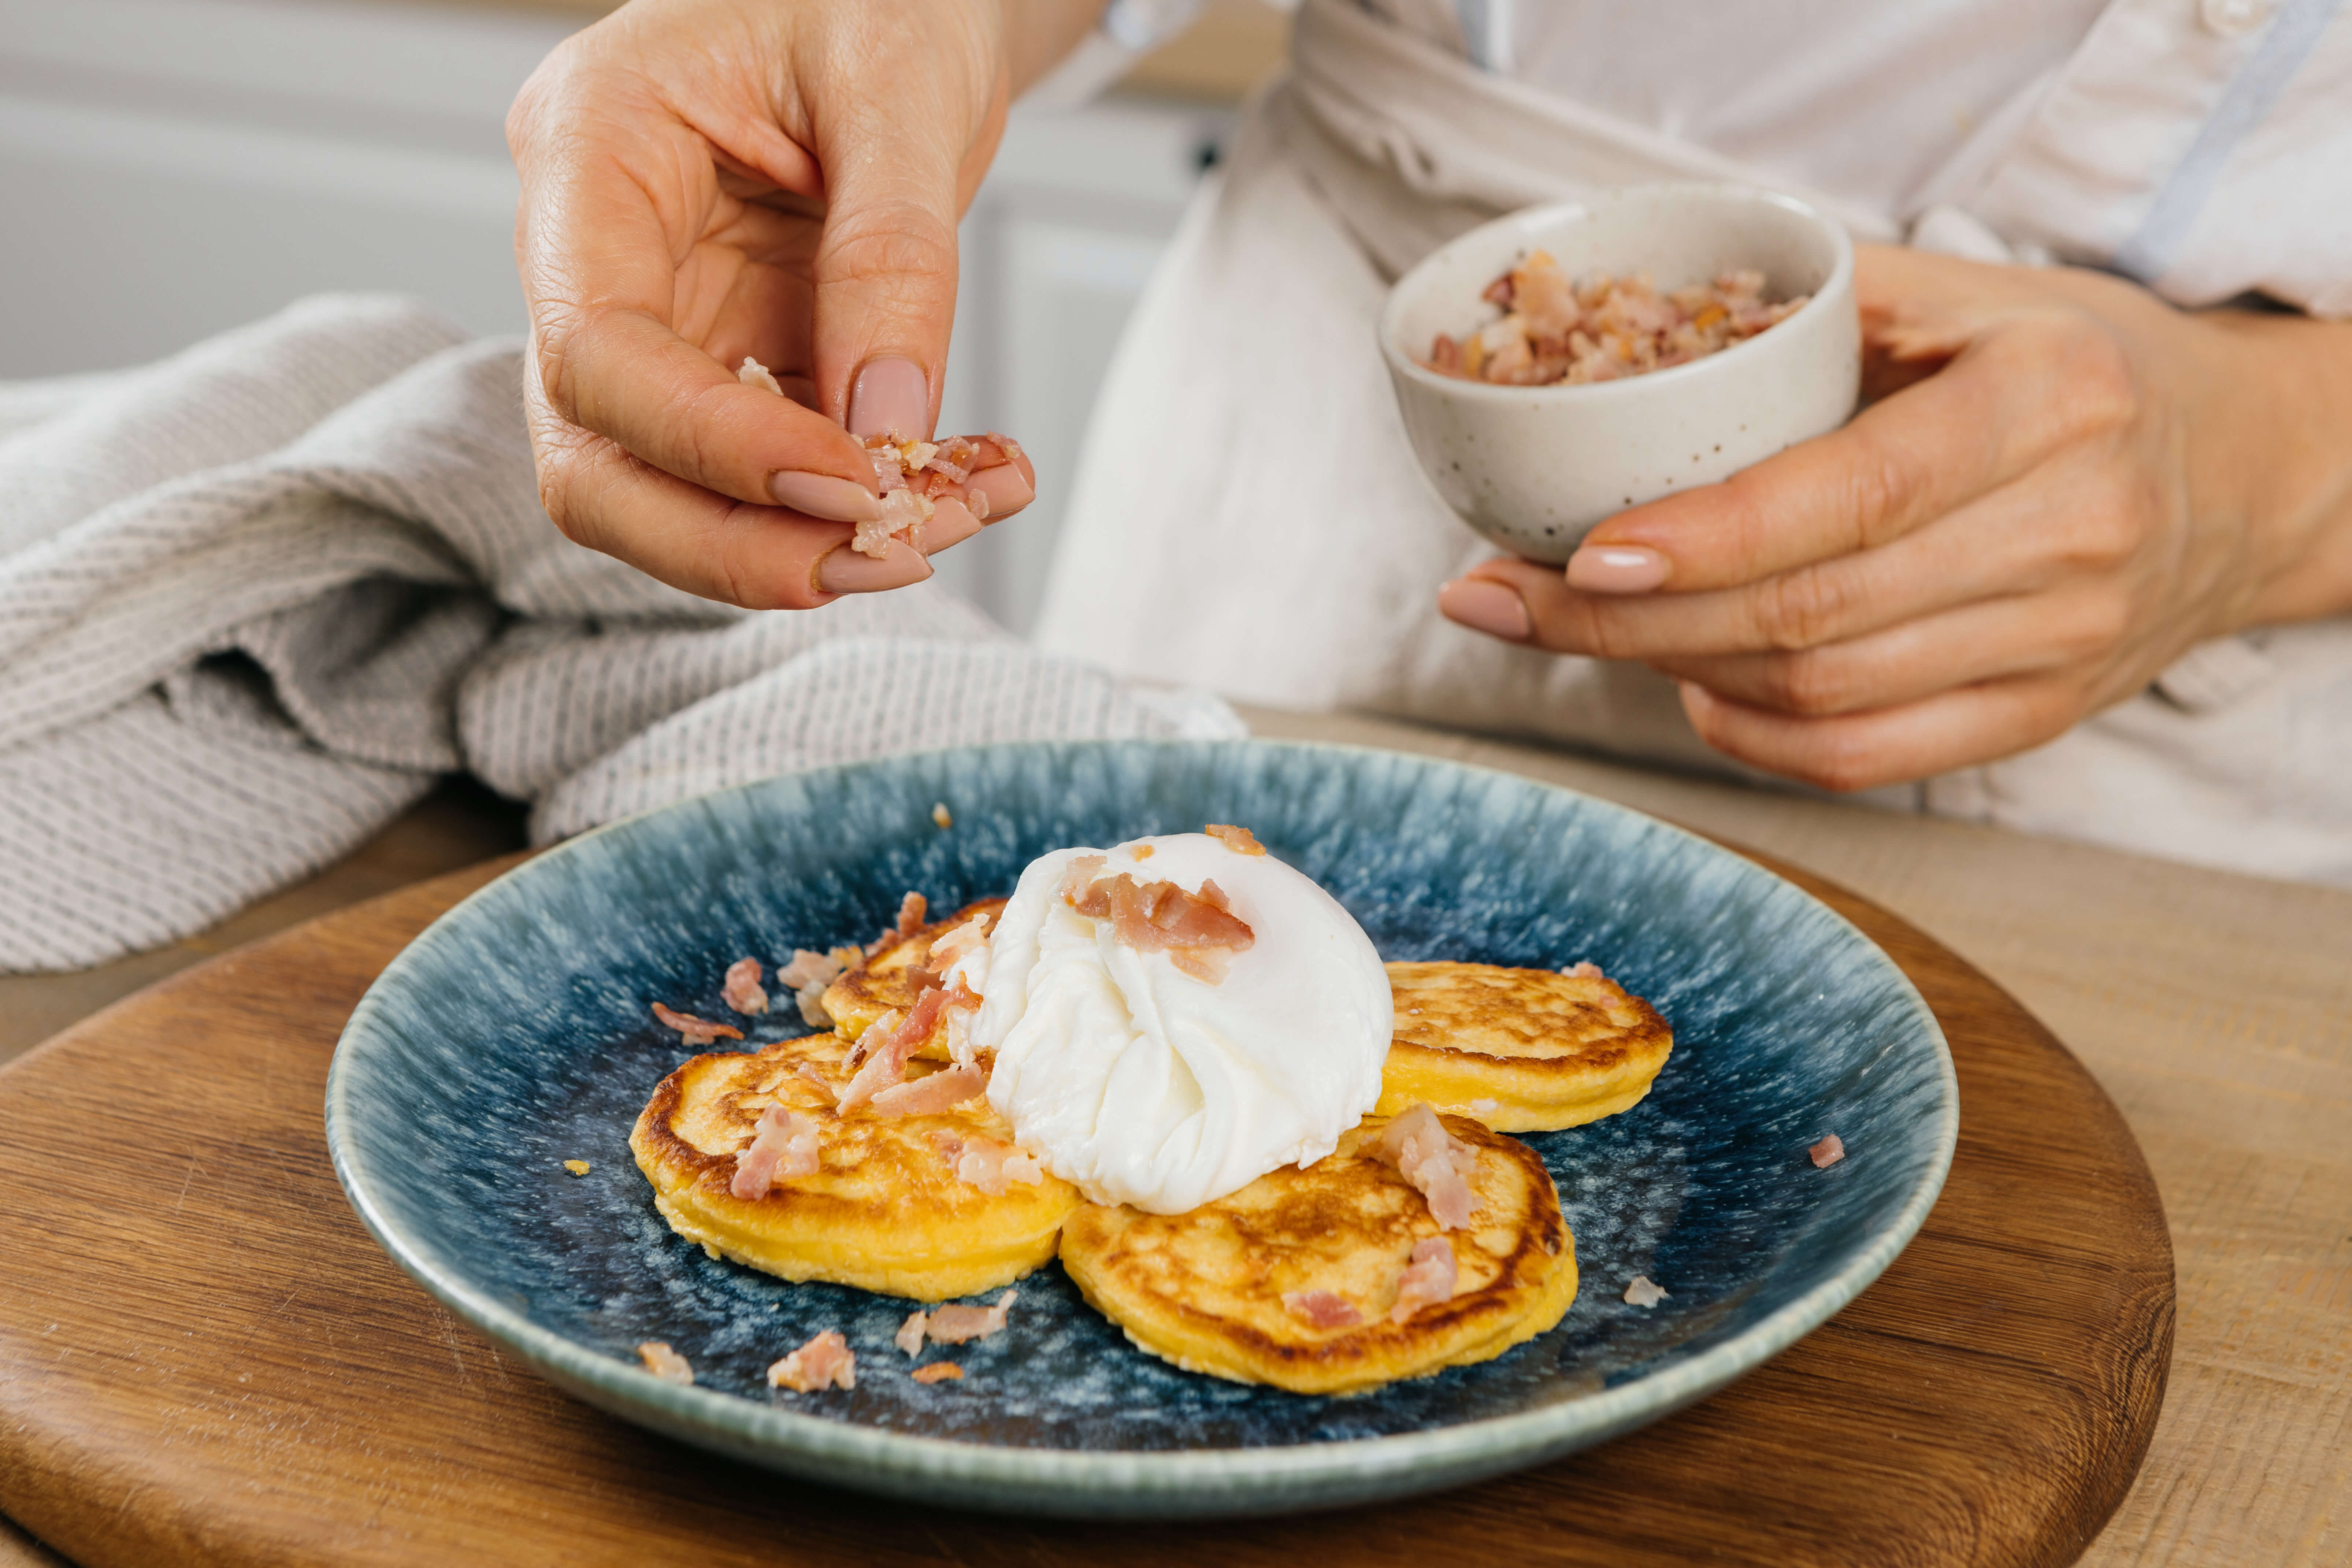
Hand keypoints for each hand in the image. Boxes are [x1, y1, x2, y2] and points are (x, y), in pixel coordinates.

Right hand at [507, 0, 1087, 608]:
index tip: (851, 484)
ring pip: (675, 496)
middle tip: (895, 555)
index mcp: (589, 144)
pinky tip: (970, 482)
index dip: (712, 447)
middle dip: (738, 542)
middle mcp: (593, 251)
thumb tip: (887, 424)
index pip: (596, 352)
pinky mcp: (732, 363)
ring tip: (964, 513)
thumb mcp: (901, 83)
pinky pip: (771, 474)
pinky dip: (867, 503)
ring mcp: (658, 319)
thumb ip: (890, 252)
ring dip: (813, 540)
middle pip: (597, 464)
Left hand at [1436, 246, 2351, 790]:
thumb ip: (1822, 308)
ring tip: (1583, 627)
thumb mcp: (1976, 297)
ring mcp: (2062, 644)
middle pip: (1809, 617)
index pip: (1846, 497)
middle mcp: (2067, 534)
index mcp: (2049, 404)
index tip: (1577, 554)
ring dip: (1674, 671)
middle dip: (1627, 623)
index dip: (1702, 539)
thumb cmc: (2080, 367)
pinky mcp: (2041, 719)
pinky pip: (1864, 761)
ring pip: (1821, 697)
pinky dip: (1752, 735)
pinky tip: (1692, 687)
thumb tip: (1635, 338)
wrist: (2241, 473)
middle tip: (1502, 602)